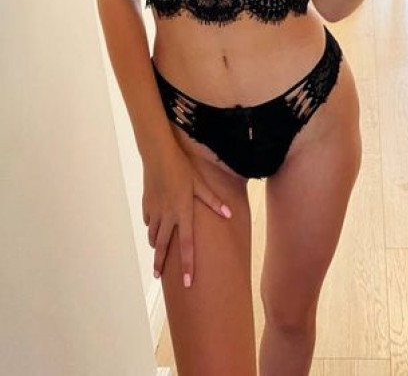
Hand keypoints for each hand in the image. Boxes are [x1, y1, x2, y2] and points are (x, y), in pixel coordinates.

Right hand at [142, 143, 230, 286]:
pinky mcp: (146, 205)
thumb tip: (229, 214)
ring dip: (155, 247)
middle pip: (162, 247)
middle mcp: (167, 216)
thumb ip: (213, 201)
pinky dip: (152, 228)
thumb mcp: (200, 183)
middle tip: (158, 277)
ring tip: (157, 256)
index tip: (188, 282)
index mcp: (183, 213)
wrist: (158, 155)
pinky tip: (154, 228)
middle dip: (160, 264)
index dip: (187, 264)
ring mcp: (155, 211)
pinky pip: (149, 222)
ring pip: (153, 235)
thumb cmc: (182, 168)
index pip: (186, 245)